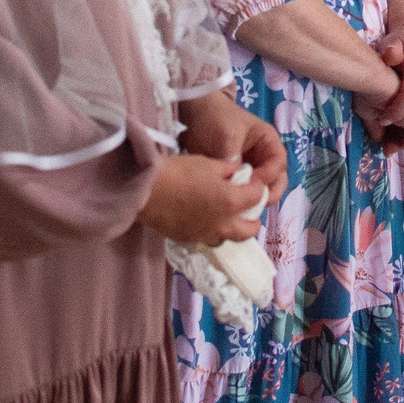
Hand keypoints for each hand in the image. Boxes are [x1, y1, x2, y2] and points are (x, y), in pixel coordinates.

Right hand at [138, 154, 268, 244]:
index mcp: (231, 201)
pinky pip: (206, 238)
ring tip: (223, 215)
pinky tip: (201, 217)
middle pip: (249, 231)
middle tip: (247, 208)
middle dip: (253, 220)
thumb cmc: (178, 172)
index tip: (252, 182)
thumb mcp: (207, 163)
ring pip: (227, 238)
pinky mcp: (187, 239)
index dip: (258, 188)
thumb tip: (236, 173)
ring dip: (231, 228)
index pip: (257, 197)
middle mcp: (222, 224)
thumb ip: (228, 170)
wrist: (145, 189)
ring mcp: (204, 235)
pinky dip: (210, 230)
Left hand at [178, 89, 287, 203]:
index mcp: (268, 141)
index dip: (269, 176)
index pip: (278, 163)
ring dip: (255, 200)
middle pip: (276, 180)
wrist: (194, 113)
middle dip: (267, 193)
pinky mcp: (238, 177)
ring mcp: (252, 168)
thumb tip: (236, 181)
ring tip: (240, 208)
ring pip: (262, 189)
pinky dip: (241, 200)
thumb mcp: (226, 134)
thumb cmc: (215, 117)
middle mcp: (264, 156)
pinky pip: (245, 192)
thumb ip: (233, 156)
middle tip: (252, 205)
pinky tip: (230, 206)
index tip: (253, 186)